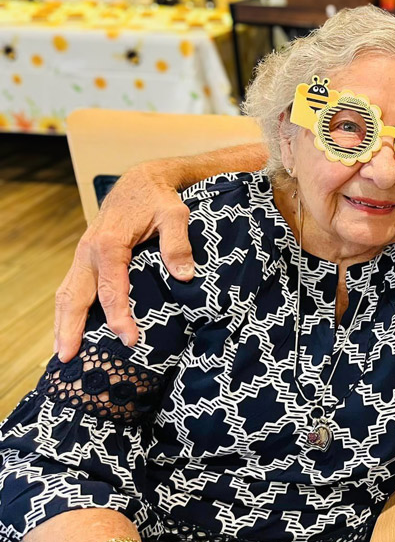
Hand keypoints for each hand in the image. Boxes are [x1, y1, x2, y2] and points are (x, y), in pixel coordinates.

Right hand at [54, 164, 193, 360]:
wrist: (141, 182)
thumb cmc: (159, 199)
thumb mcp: (176, 215)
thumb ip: (178, 244)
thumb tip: (185, 275)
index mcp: (110, 244)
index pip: (111, 289)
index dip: (119, 317)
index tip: (129, 340)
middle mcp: (89, 251)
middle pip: (76, 296)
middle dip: (71, 328)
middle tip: (69, 359)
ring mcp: (84, 255)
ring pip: (67, 293)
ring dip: (62, 323)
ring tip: (62, 353)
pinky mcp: (86, 258)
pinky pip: (72, 287)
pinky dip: (67, 310)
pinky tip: (69, 329)